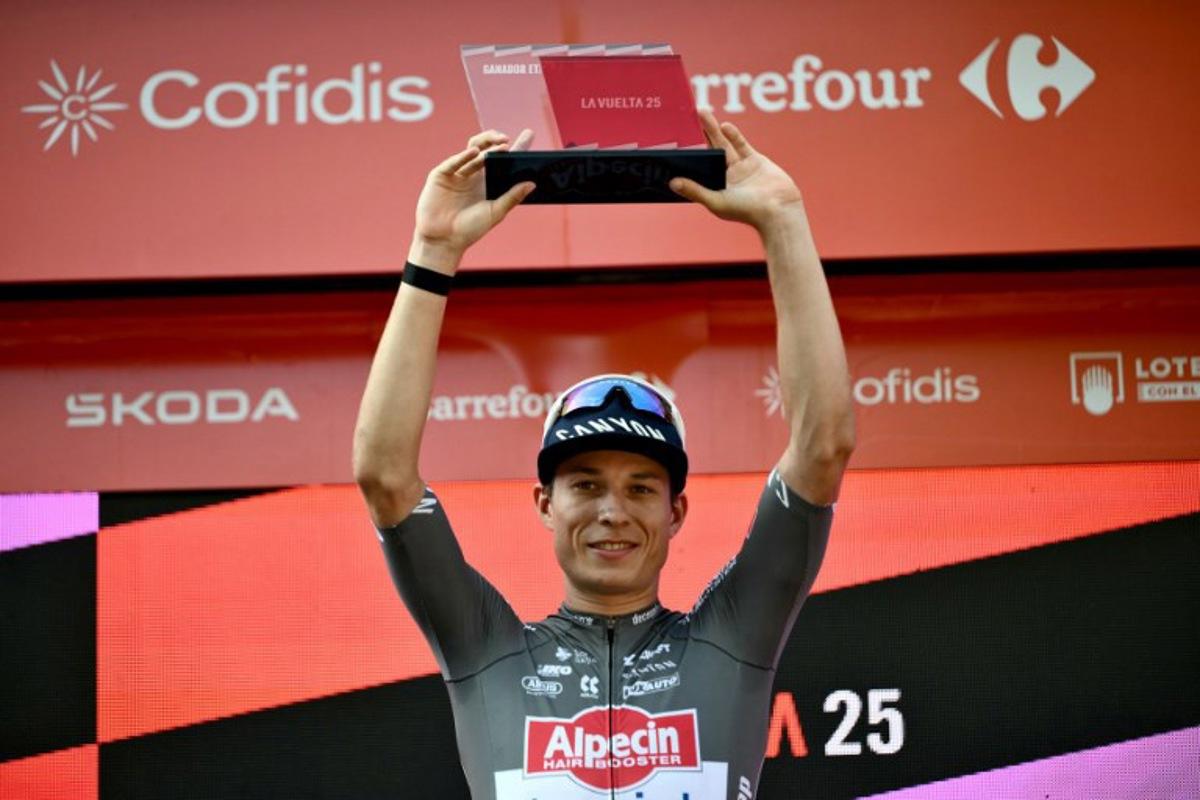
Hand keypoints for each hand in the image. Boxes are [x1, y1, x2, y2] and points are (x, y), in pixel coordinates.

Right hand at [411, 129, 534, 268]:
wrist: (444, 240)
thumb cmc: (470, 229)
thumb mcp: (496, 212)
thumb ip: (512, 197)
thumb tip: (532, 183)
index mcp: (487, 181)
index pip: (504, 160)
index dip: (516, 147)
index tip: (529, 134)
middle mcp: (473, 174)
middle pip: (486, 148)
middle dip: (497, 140)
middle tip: (508, 140)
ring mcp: (457, 173)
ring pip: (472, 150)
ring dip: (486, 145)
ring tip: (500, 145)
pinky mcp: (441, 175)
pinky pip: (453, 162)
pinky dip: (463, 156)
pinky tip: (475, 153)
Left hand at [670, 111, 804, 230]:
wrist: (779, 208)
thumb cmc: (747, 211)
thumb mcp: (716, 201)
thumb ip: (695, 190)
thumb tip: (672, 183)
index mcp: (715, 188)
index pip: (699, 168)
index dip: (689, 154)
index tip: (677, 140)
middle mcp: (727, 177)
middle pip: (709, 152)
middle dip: (699, 135)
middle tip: (688, 118)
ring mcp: (741, 168)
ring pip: (724, 144)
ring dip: (713, 129)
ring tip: (702, 113)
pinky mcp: (755, 160)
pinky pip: (741, 144)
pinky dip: (733, 135)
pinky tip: (724, 125)